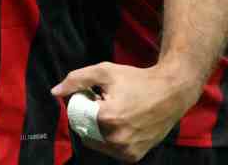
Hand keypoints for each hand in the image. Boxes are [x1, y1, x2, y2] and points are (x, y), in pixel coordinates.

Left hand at [52, 61, 198, 161]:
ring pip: (98, 143)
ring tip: (116, 113)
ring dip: (100, 130)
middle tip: (106, 104)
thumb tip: (55, 92)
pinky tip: (124, 123)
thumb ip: (77, 80)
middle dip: (90, 118)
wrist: (172, 92)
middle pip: (87, 131)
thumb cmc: (138, 80)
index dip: (83, 105)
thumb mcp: (106, 72)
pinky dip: (111, 139)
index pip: (78, 117)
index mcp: (106, 118)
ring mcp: (125, 150)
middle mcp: (115, 139)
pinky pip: (111, 150)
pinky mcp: (133, 157)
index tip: (95, 96)